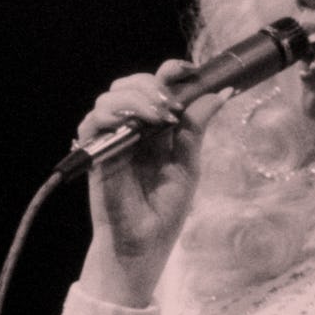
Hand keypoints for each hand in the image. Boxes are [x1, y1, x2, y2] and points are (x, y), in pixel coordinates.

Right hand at [76, 60, 229, 304]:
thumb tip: (221, 93)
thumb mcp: (188, 165)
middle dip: (153, 84)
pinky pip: (93, 121)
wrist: (144, 244)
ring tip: (160, 116)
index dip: (170, 72)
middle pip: (131, 84)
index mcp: (156, 129)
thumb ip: (196, 128)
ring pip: (111, 96)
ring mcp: (112, 139)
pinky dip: (115, 114)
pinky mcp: (94, 153)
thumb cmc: (164, 210)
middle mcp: (132, 129)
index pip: (157, 87)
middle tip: (172, 105)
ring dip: (137, 97)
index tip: (190, 70)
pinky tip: (138, 124)